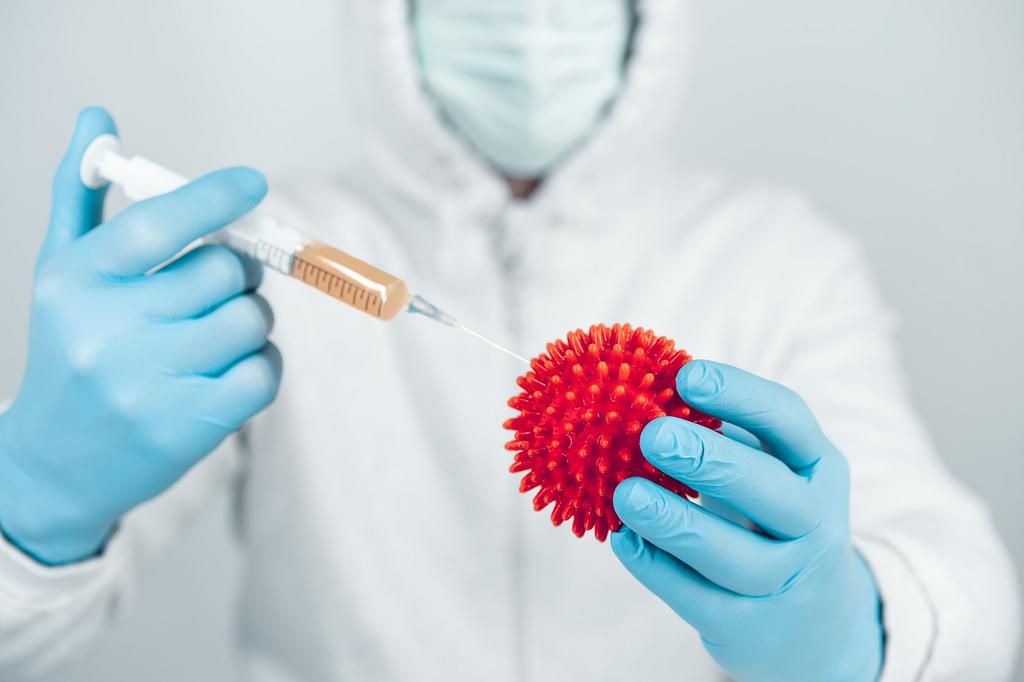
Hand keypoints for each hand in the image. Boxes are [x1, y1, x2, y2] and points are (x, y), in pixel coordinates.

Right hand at [0, 108, 281, 564]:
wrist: (55, 464)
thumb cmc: (69, 350)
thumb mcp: (62, 271)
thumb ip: (80, 194)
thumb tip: (100, 117)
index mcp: (77, 281)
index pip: (157, 225)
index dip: (214, 197)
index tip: (251, 182)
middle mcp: (108, 331)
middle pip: (223, 271)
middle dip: (236, 271)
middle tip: (218, 285)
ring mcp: (148, 384)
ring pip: (250, 320)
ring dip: (249, 320)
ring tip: (215, 334)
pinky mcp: (187, 427)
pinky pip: (264, 372)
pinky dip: (260, 365)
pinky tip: (227, 371)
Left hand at [611, 360, 882, 681]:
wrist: (814, 620)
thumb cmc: (767, 517)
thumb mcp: (764, 466)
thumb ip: (719, 428)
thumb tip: (640, 382)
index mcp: (817, 466)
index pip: (789, 421)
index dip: (741, 395)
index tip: (685, 374)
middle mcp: (814, 524)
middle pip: (773, 493)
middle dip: (712, 461)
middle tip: (653, 435)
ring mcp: (787, 581)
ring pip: (736, 557)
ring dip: (676, 523)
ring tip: (625, 494)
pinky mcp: (750, 627)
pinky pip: (701, 600)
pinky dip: (658, 570)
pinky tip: (623, 540)